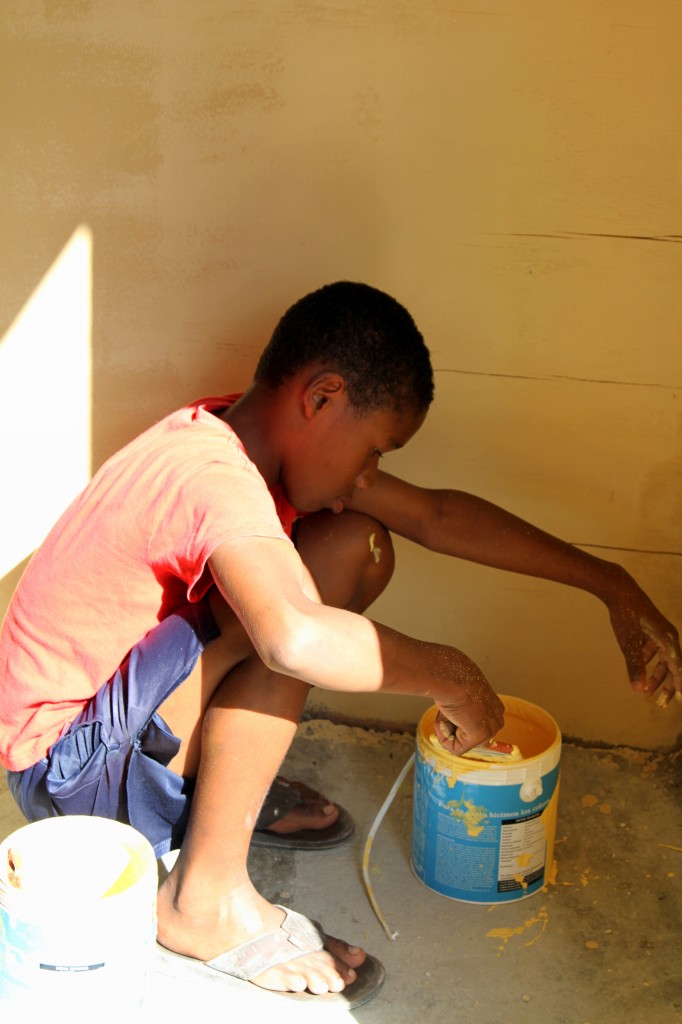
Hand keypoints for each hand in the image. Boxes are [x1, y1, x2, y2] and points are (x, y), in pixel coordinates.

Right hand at [432, 679, 504, 755]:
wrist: (451, 676)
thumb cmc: (453, 679)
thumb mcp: (461, 693)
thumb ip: (463, 709)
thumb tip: (453, 720)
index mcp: (495, 708)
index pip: (474, 727)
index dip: (456, 721)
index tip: (453, 705)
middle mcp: (497, 719)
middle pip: (468, 737)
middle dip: (453, 726)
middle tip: (450, 707)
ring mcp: (491, 729)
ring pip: (460, 743)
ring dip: (447, 728)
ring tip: (449, 710)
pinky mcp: (481, 735)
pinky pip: (455, 748)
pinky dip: (444, 736)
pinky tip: (448, 716)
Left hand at [608, 586, 681, 705]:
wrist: (619, 590)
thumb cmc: (626, 616)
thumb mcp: (629, 644)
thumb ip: (635, 667)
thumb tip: (639, 690)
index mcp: (668, 641)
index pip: (678, 669)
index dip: (678, 686)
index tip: (678, 701)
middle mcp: (669, 637)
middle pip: (672, 666)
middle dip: (666, 684)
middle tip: (661, 703)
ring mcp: (661, 632)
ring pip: (663, 658)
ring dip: (656, 674)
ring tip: (646, 689)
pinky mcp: (652, 628)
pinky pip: (655, 649)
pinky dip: (649, 660)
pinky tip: (639, 666)